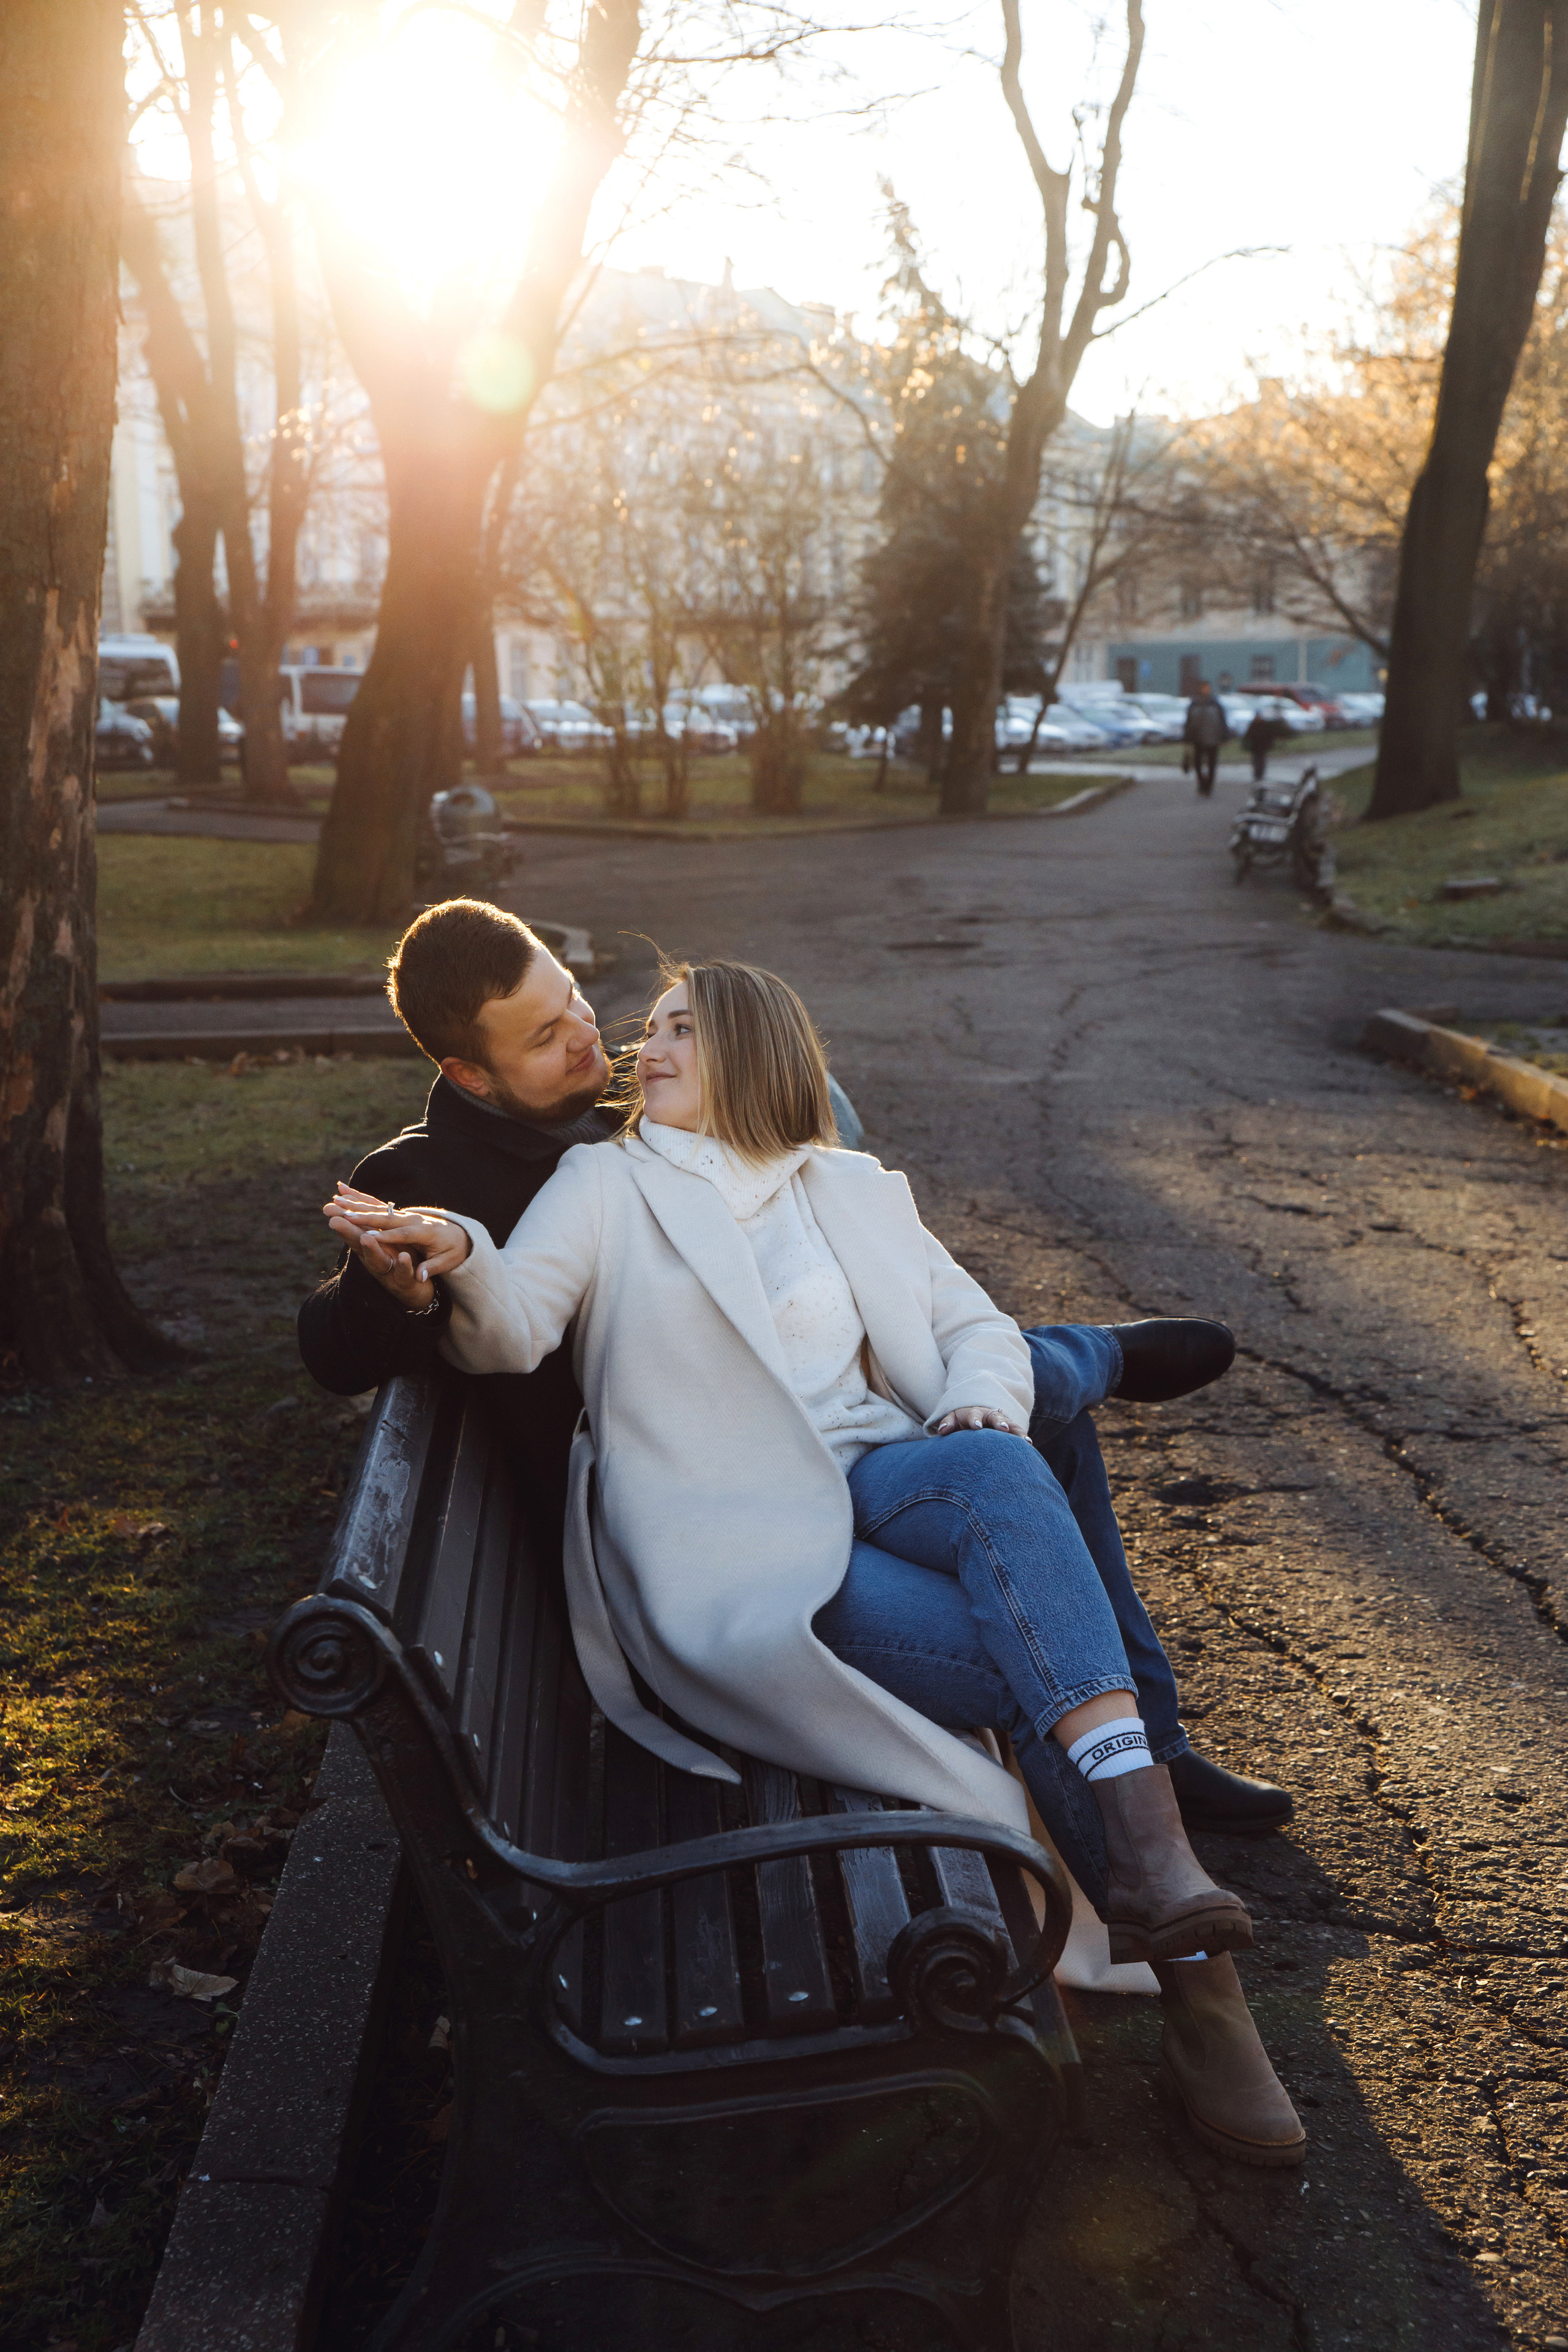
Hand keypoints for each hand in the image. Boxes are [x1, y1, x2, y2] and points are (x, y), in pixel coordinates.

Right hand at [324, 1184, 470, 1310]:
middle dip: (365, 1217)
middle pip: (386, 1218)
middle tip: (344, 1215)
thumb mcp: (448, 1262)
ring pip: (378, 1208)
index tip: (368, 1236)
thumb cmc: (453, 1250)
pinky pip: (377, 1204)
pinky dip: (359, 1197)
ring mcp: (405, 1213)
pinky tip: (342, 1190)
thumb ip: (432, 1268)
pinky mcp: (399, 1212)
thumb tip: (420, 1277)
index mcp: (425, 1232)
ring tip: (336, 1200)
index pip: (403, 1235)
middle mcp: (413, 1219)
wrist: (459, 1234)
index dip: (386, 1236)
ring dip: (356, 1204)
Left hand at [934, 1406, 1027, 1435]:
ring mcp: (1002, 1421)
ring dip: (1017, 1432)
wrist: (977, 1416)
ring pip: (1011, 1425)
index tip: (976, 1427)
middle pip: (995, 1417)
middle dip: (999, 1422)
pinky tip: (1030, 1446)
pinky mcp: (1011, 1429)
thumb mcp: (953, 1419)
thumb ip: (948, 1423)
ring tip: (1025, 1441)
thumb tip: (942, 1430)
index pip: (973, 1415)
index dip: (975, 1420)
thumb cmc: (962, 1422)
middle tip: (1004, 1428)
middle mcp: (990, 1415)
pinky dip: (1023, 1438)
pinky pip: (1018, 1432)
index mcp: (973, 1413)